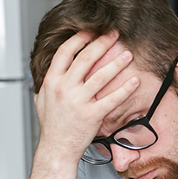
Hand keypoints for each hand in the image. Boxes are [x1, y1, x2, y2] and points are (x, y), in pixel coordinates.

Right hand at [34, 30, 137, 163]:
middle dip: (101, 43)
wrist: (56, 148)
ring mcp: (78, 101)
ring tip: (128, 54)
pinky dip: (125, 89)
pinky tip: (135, 81)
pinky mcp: (92, 115)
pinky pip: (112, 99)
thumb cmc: (52, 125)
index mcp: (52, 82)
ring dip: (116, 63)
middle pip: (85, 59)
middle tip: (114, 34)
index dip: (79, 39)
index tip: (91, 30)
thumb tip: (51, 69)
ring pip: (100, 76)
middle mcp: (64, 89)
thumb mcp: (42, 99)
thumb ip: (47, 83)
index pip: (65, 52)